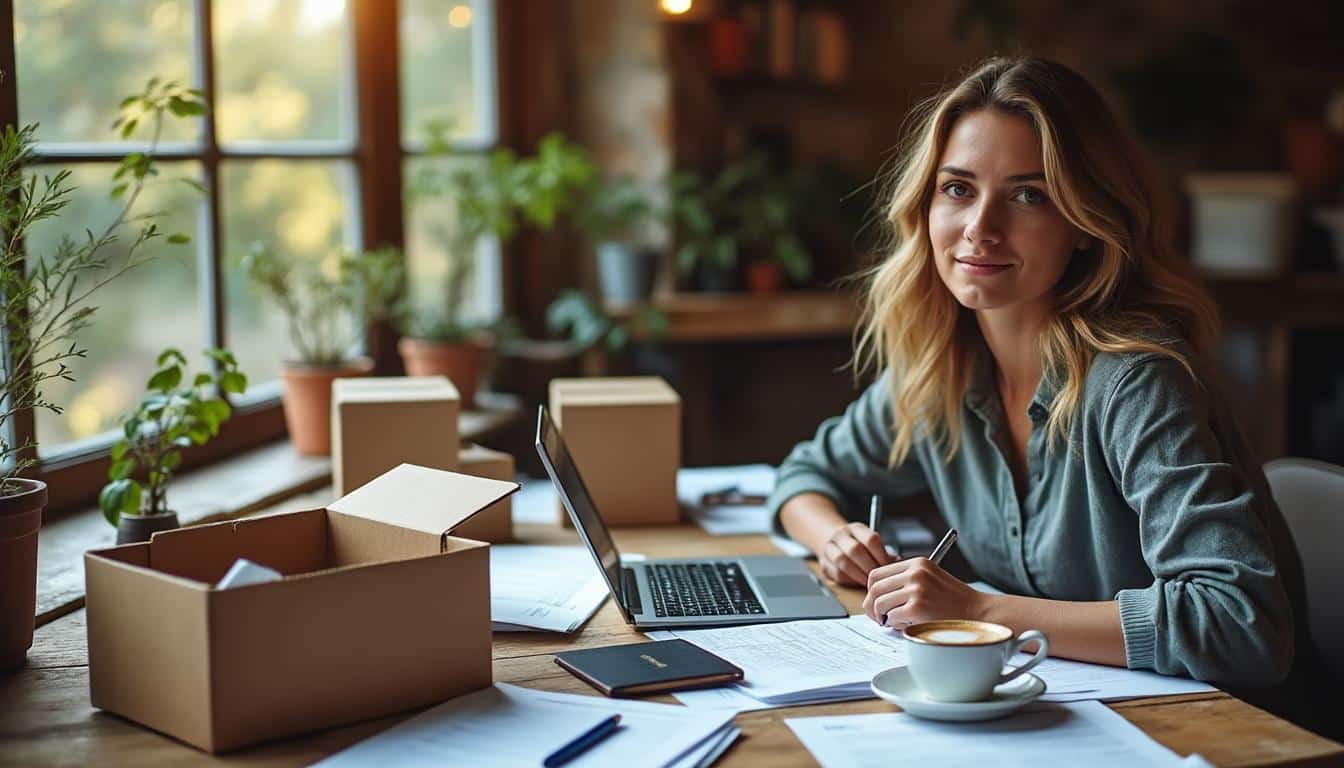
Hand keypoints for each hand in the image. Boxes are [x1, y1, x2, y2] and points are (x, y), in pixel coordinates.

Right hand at [819, 522, 890, 585]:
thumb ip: (884, 553)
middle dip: (869, 567)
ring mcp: (829, 548)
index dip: (881, 555)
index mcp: (856, 529)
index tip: (888, 567)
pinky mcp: (823, 564)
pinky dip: (849, 580)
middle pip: (855, 550)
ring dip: (859, 575)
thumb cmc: (858, 546)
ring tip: (869, 582)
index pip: (870, 539)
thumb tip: (900, 564)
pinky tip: (857, 582)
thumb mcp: (870, 543)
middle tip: (879, 578)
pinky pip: (836, 573)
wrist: (833, 542)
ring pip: (842, 562)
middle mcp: (840, 536)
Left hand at [862, 557, 986, 626]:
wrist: (979, 613)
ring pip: (880, 603)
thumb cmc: (955, 602)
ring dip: (884, 617)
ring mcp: (916, 589)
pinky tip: (908, 625)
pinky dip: (896, 625)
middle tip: (879, 618)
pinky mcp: (918, 607)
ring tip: (897, 622)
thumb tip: (877, 596)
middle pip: (875, 588)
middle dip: (872, 606)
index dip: (873, 591)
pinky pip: (892, 618)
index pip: (878, 573)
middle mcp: (915, 572)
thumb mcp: (930, 580)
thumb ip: (906, 581)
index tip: (876, 602)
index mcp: (917, 563)